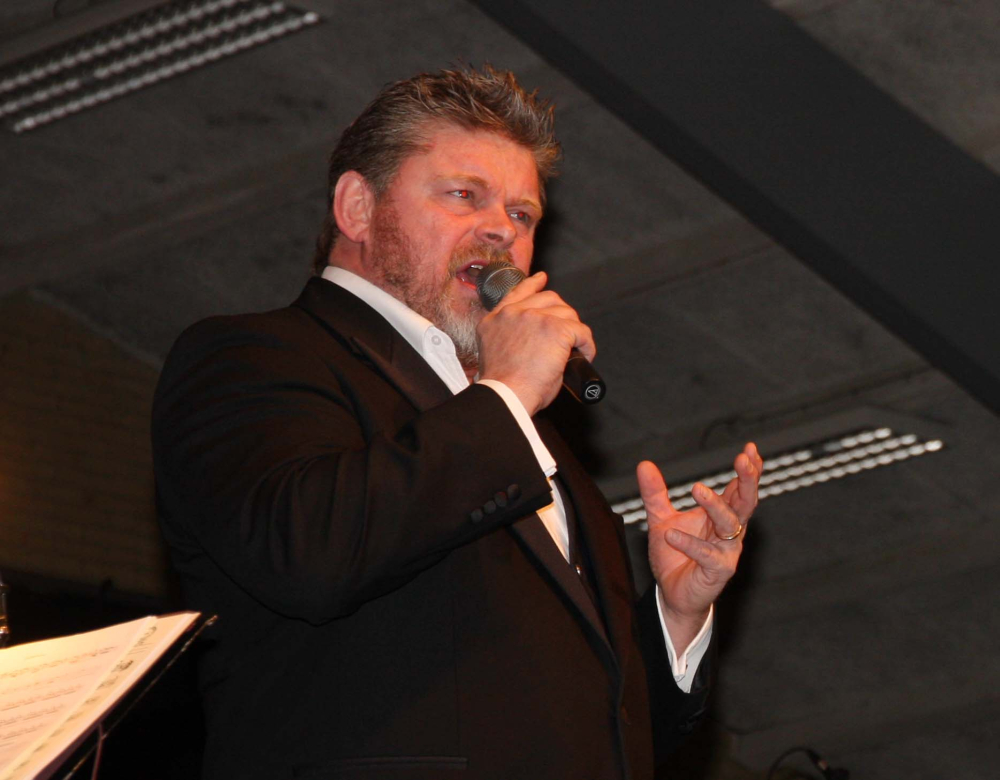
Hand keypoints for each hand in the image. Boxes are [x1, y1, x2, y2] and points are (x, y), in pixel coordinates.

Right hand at [476, 271, 595, 414]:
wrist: (507, 396)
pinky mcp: (556, 328)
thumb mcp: (494, 353)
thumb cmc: (503, 387)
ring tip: (575, 351)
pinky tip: (584, 356)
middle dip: (562, 314)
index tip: (542, 279)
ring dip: (574, 332)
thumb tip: (532, 341)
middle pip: (549, 299)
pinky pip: (581, 331)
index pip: (517, 293)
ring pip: (567, 314)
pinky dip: (587, 345)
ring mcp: (535, 317)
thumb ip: (508, 337)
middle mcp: (513, 313)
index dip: (533, 285)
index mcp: (495, 320)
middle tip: (568, 334)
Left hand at [639, 443, 761, 648]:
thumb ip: (655, 493)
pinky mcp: (718, 571)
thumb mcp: (660, 519)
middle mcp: (729, 531)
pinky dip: (689, 544)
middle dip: (747, 480)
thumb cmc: (674, 554)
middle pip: (746, 502)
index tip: (750, 449)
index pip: (739, 489)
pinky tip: (671, 535)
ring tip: (697, 489)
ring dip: (716, 505)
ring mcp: (727, 551)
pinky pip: (707, 555)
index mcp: (721, 515)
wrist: (672, 592)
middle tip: (743, 460)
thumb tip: (644, 464)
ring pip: (731, 524)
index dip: (748, 470)